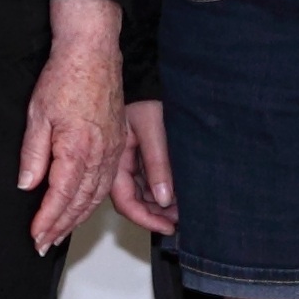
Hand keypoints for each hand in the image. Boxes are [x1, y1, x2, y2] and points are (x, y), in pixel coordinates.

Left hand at [19, 0, 125, 254]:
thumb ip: (33, 155)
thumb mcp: (37, 115)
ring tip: (60, 232)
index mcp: (77, 149)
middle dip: (61, 226)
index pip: (60, 197)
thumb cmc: (65, 78)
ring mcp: (112, 151)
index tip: (36, 236)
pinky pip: (107, 183)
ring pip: (96, 196)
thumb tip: (27, 185)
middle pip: (80, 202)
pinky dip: (93, 201)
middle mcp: (100, 155)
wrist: (92, 53)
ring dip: (78, 218)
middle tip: (45, 243)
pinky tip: (83, 207)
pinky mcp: (118, 144)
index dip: (47, 220)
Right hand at [110, 98, 176, 235]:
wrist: (137, 71)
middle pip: (133, 200)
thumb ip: (157, 163)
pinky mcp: (137, 152)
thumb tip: (164, 197)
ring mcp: (128, 158)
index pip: (126, 201)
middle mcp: (119, 163)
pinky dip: (161, 189)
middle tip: (180, 221)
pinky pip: (147, 178)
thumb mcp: (153, 128)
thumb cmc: (141, 92)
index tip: (167, 227)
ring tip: (182, 209)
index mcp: (115, 159)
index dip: (145, 219)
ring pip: (141, 192)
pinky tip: (178, 192)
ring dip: (159, 204)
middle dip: (155, 214)